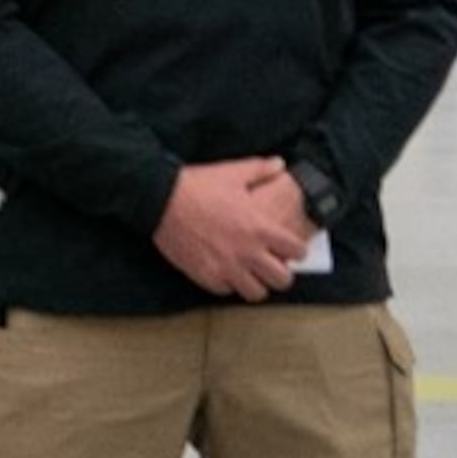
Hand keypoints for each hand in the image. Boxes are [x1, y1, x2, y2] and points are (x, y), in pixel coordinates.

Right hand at [152, 155, 311, 300]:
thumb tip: (279, 164)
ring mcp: (227, 267)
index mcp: (260, 227)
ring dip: (255, 284)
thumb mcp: (232, 172)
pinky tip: (224, 271)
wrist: (159, 198)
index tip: (288, 247)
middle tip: (271, 265)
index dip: (296, 249)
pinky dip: (228, 284)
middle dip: (280, 273)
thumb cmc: (198, 184)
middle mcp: (248, 252)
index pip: (296, 251)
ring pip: (256, 293)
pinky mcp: (207, 276)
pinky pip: (227, 291)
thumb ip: (260, 170)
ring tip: (249, 273)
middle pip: (282, 280)